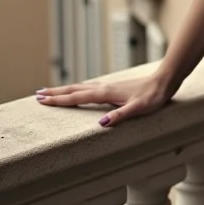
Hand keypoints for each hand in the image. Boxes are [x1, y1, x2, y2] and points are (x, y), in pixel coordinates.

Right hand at [35, 73, 173, 127]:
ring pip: (82, 88)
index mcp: (106, 93)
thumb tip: (101, 124)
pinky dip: (79, 90)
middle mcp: (105, 88)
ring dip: (65, 90)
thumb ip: (120, 116)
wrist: (165, 80)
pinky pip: (90, 89)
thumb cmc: (153, 96)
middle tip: (37, 94)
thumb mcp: (138, 109)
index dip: (59, 100)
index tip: (42, 100)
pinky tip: (80, 92)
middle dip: (56, 93)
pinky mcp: (115, 88)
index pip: (77, 97)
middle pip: (75, 90)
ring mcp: (110, 87)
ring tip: (52, 91)